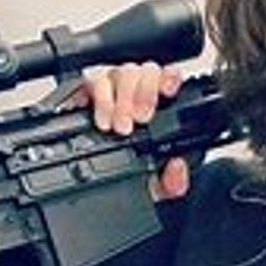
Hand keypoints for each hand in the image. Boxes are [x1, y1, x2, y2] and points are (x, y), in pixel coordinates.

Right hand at [75, 61, 188, 200]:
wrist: (93, 194)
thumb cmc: (128, 178)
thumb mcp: (155, 187)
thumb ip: (173, 183)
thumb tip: (177, 166)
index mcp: (160, 109)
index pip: (169, 79)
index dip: (169, 78)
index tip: (169, 91)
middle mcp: (137, 94)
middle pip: (145, 71)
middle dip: (145, 94)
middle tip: (141, 120)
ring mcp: (113, 90)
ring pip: (122, 73)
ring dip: (122, 99)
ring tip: (120, 126)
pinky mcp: (87, 94)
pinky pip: (94, 81)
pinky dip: (101, 100)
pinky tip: (103, 120)